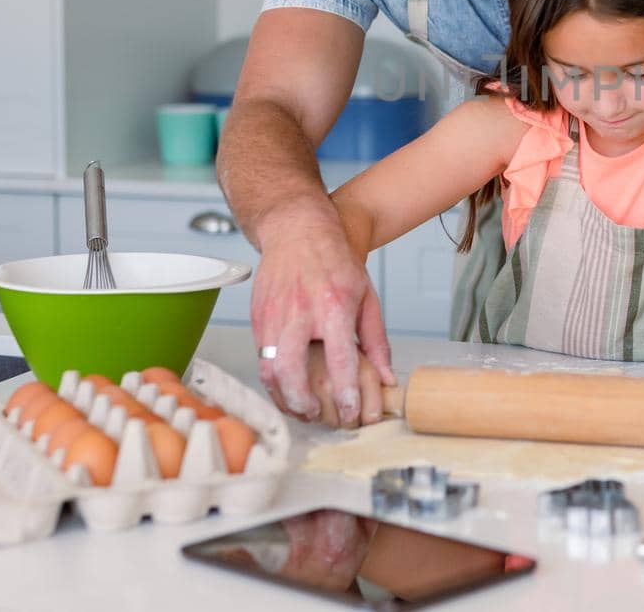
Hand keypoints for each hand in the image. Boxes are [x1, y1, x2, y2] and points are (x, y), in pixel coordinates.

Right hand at [251, 195, 393, 425]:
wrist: (297, 228)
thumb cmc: (334, 259)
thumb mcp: (366, 295)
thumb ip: (376, 340)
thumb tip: (386, 377)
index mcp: (333, 307)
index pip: (339, 360)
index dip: (346, 394)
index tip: (351, 413)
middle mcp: (300, 313)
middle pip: (292, 371)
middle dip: (302, 403)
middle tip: (316, 414)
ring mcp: (274, 315)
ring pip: (269, 370)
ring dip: (283, 397)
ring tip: (301, 408)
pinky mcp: (257, 317)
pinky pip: (260, 358)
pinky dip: (272, 380)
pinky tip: (287, 388)